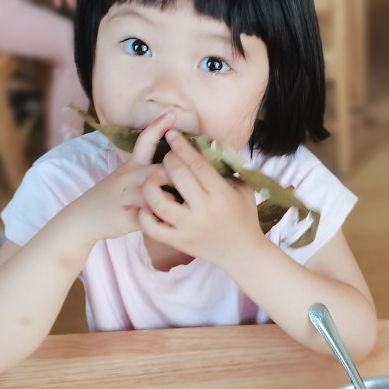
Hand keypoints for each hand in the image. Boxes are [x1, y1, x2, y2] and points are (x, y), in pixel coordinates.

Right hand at [72, 112, 176, 243]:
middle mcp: (129, 178)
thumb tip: (177, 154)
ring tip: (185, 205)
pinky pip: (152, 219)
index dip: (158, 128)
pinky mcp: (128, 218)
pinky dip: (164, 221)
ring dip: (173, 201)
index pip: (144, 142)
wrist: (85, 217)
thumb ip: (148, 167)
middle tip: (193, 182)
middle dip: (177, 175)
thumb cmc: (114, 195)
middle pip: (159, 171)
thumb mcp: (126, 175)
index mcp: (131, 166)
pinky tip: (172, 223)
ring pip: (157, 196)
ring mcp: (127, 198)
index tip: (172, 114)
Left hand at [138, 129, 263, 267]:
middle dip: (168, 160)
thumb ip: (227, 171)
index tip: (172, 133)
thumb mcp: (243, 191)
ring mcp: (188, 227)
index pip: (197, 164)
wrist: (243, 254)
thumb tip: (208, 150)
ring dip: (151, 185)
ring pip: (159, 202)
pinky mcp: (179, 241)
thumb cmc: (244, 218)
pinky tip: (145, 205)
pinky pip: (153, 228)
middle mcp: (204, 210)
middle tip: (167, 156)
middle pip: (177, 176)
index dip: (182, 146)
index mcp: (222, 195)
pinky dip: (144, 215)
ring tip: (151, 178)